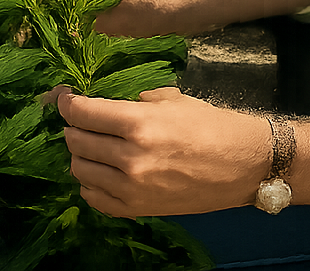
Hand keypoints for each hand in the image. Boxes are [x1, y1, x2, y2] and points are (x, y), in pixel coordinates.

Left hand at [47, 85, 271, 217]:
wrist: (244, 166)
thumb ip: (135, 100)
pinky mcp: (138, 209)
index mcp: (139, 124)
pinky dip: (91, 184)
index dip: (68, 103)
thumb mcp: (173, 99)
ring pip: (80, 170)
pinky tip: (101, 172)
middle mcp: (130, 158)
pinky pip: (94, 198)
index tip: (65, 98)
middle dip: (74, 126)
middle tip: (82, 120)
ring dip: (80, 154)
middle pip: (76, 141)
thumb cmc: (211, 126)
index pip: (83, 113)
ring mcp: (132, 188)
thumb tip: (104, 102)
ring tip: (92, 146)